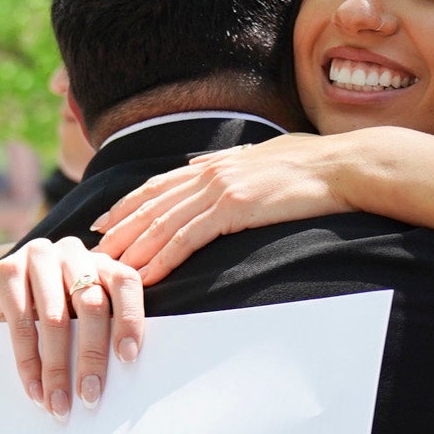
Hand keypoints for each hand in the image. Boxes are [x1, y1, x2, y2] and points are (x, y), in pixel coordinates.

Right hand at [0, 236, 145, 417]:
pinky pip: (22, 324)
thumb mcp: (71, 317)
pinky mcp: (6, 270)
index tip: (128, 358)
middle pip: (92, 304)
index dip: (130, 319)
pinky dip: (29, 364)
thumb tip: (109, 381)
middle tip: (91, 397)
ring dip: (58, 369)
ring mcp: (37, 256)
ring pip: (56, 319)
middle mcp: (71, 252)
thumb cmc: (36, 315)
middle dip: (92, 357)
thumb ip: (92, 332)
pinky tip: (34, 391)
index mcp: (97, 261)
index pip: (126, 282)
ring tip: (59, 404)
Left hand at [93, 133, 359, 283]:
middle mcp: (209, 172)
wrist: (342, 166)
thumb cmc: (312, 165)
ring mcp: (219, 188)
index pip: (158, 185)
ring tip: (108, 273)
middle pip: (150, 206)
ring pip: (161, 224)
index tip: (104, 222)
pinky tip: (146, 276)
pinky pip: (187, 238)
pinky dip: (162, 258)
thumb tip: (203, 166)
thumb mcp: (263, 158)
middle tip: (91, 255)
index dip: (127, 205)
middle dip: (118, 232)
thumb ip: (229, 164)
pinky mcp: (234, 207)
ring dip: (132, 250)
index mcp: (215, 164)